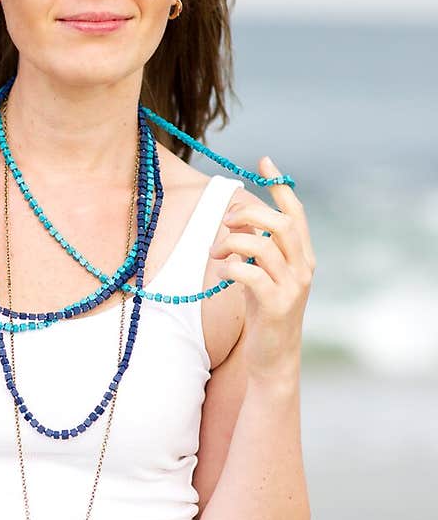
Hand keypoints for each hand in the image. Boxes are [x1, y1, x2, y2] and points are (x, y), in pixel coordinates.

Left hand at [209, 157, 315, 381]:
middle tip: (226, 221)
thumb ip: (254, 249)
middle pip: (282, 223)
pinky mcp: (276, 306)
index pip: (295, 212)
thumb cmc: (264, 314)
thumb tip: (237, 223)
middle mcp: (304, 268)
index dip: (280, 185)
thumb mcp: (260, 276)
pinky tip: (222, 273)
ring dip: (233, 242)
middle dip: (250, 213)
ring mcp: (292, 288)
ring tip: (216, 253)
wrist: (274, 359)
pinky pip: (250, 275)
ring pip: (265, 246)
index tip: (264, 160)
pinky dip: (231, 268)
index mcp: (302, 256)